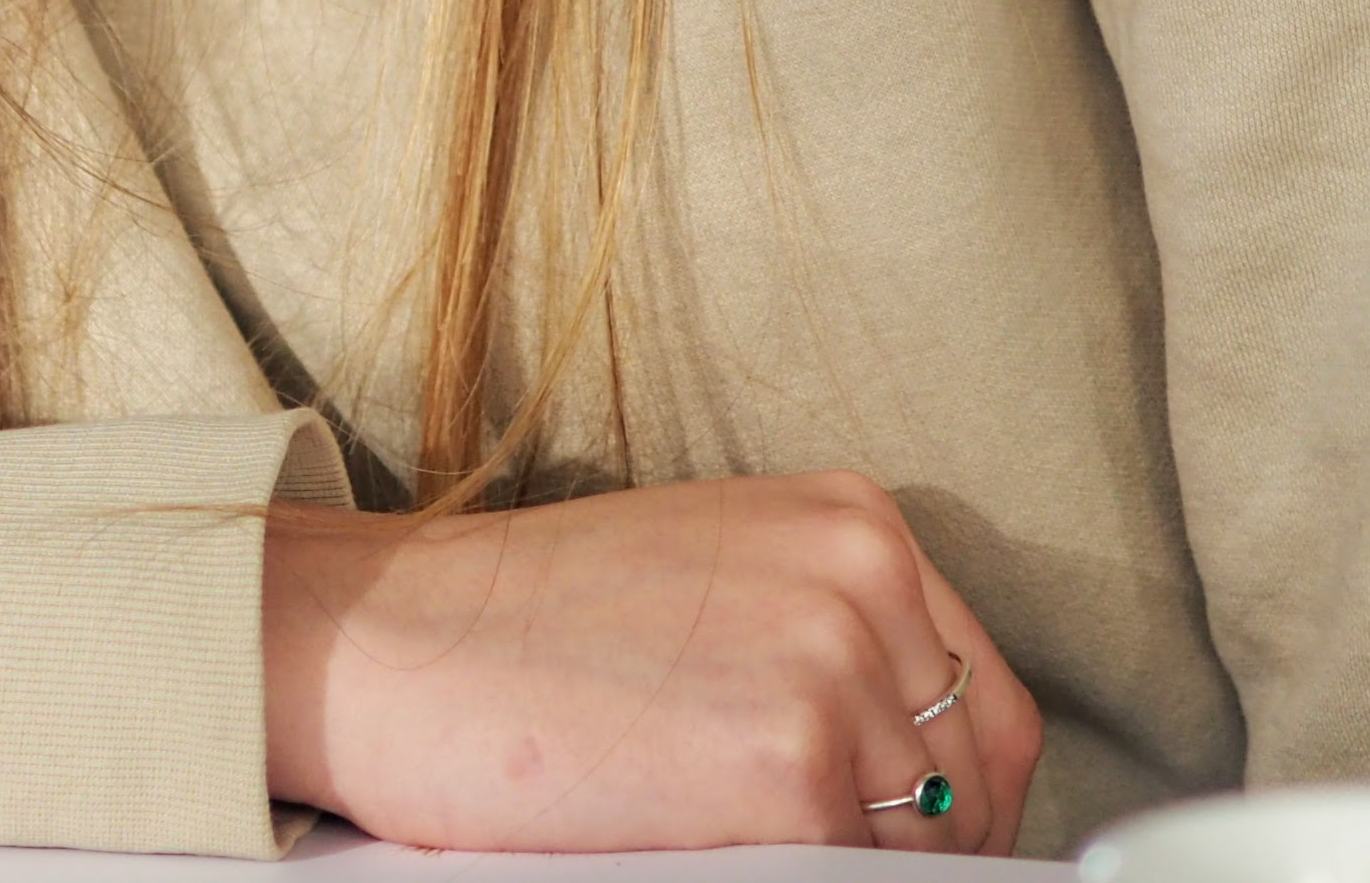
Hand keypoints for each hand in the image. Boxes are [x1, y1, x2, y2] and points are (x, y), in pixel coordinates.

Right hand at [261, 471, 1043, 853]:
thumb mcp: (712, 582)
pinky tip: (706, 856)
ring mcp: (833, 670)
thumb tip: (916, 776)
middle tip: (836, 864)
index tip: (913, 845)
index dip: (961, 799)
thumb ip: (824, 638)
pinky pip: (851, 877)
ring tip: (738, 846)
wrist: (384, 642)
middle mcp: (863, 577)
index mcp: (851, 522)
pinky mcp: (791, 768)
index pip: (985, 702)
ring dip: (845, 864)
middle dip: (916, 845)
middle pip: (972, 778)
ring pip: (914, 843)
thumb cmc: (519, 626)